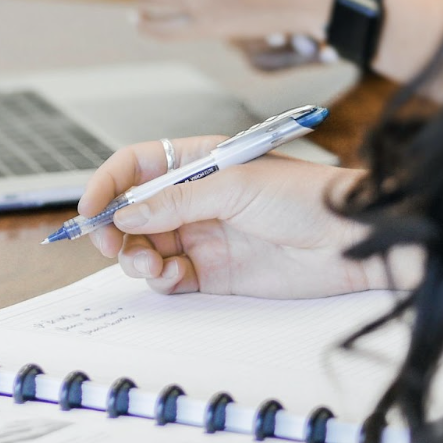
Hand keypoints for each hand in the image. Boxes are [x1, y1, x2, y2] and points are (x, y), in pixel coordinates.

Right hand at [80, 136, 389, 298]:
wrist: (353, 242)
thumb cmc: (307, 197)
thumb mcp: (234, 187)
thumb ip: (175, 202)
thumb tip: (126, 215)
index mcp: (197, 163)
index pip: (136, 167)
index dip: (107, 185)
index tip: (89, 209)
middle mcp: (194, 199)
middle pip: (132, 213)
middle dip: (114, 229)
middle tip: (110, 245)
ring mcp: (202, 236)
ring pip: (144, 248)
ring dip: (135, 257)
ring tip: (148, 264)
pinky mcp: (213, 273)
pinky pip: (168, 277)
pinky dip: (159, 279)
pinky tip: (170, 276)